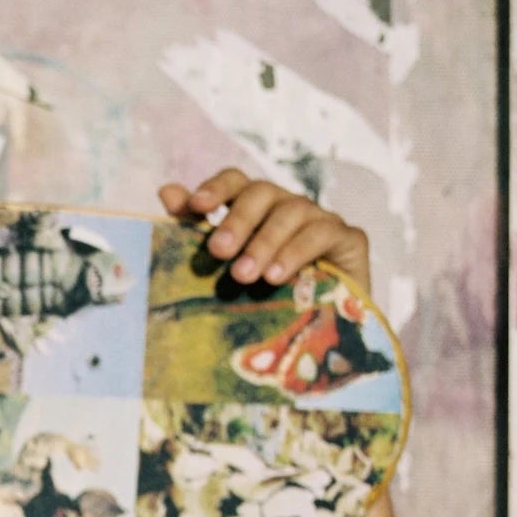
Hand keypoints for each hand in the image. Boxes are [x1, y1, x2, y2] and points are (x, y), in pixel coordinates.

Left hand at [156, 168, 370, 296]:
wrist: (322, 335)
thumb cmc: (268, 299)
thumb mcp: (229, 268)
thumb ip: (197, 231)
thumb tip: (166, 191)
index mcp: (257, 209)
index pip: (237, 181)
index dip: (216, 187)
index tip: (195, 206)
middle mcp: (288, 206)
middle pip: (261, 193)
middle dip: (237, 222)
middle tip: (217, 252)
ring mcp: (321, 218)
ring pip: (291, 212)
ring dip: (265, 243)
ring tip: (246, 275)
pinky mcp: (349, 237)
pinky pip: (323, 233)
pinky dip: (297, 252)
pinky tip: (278, 276)